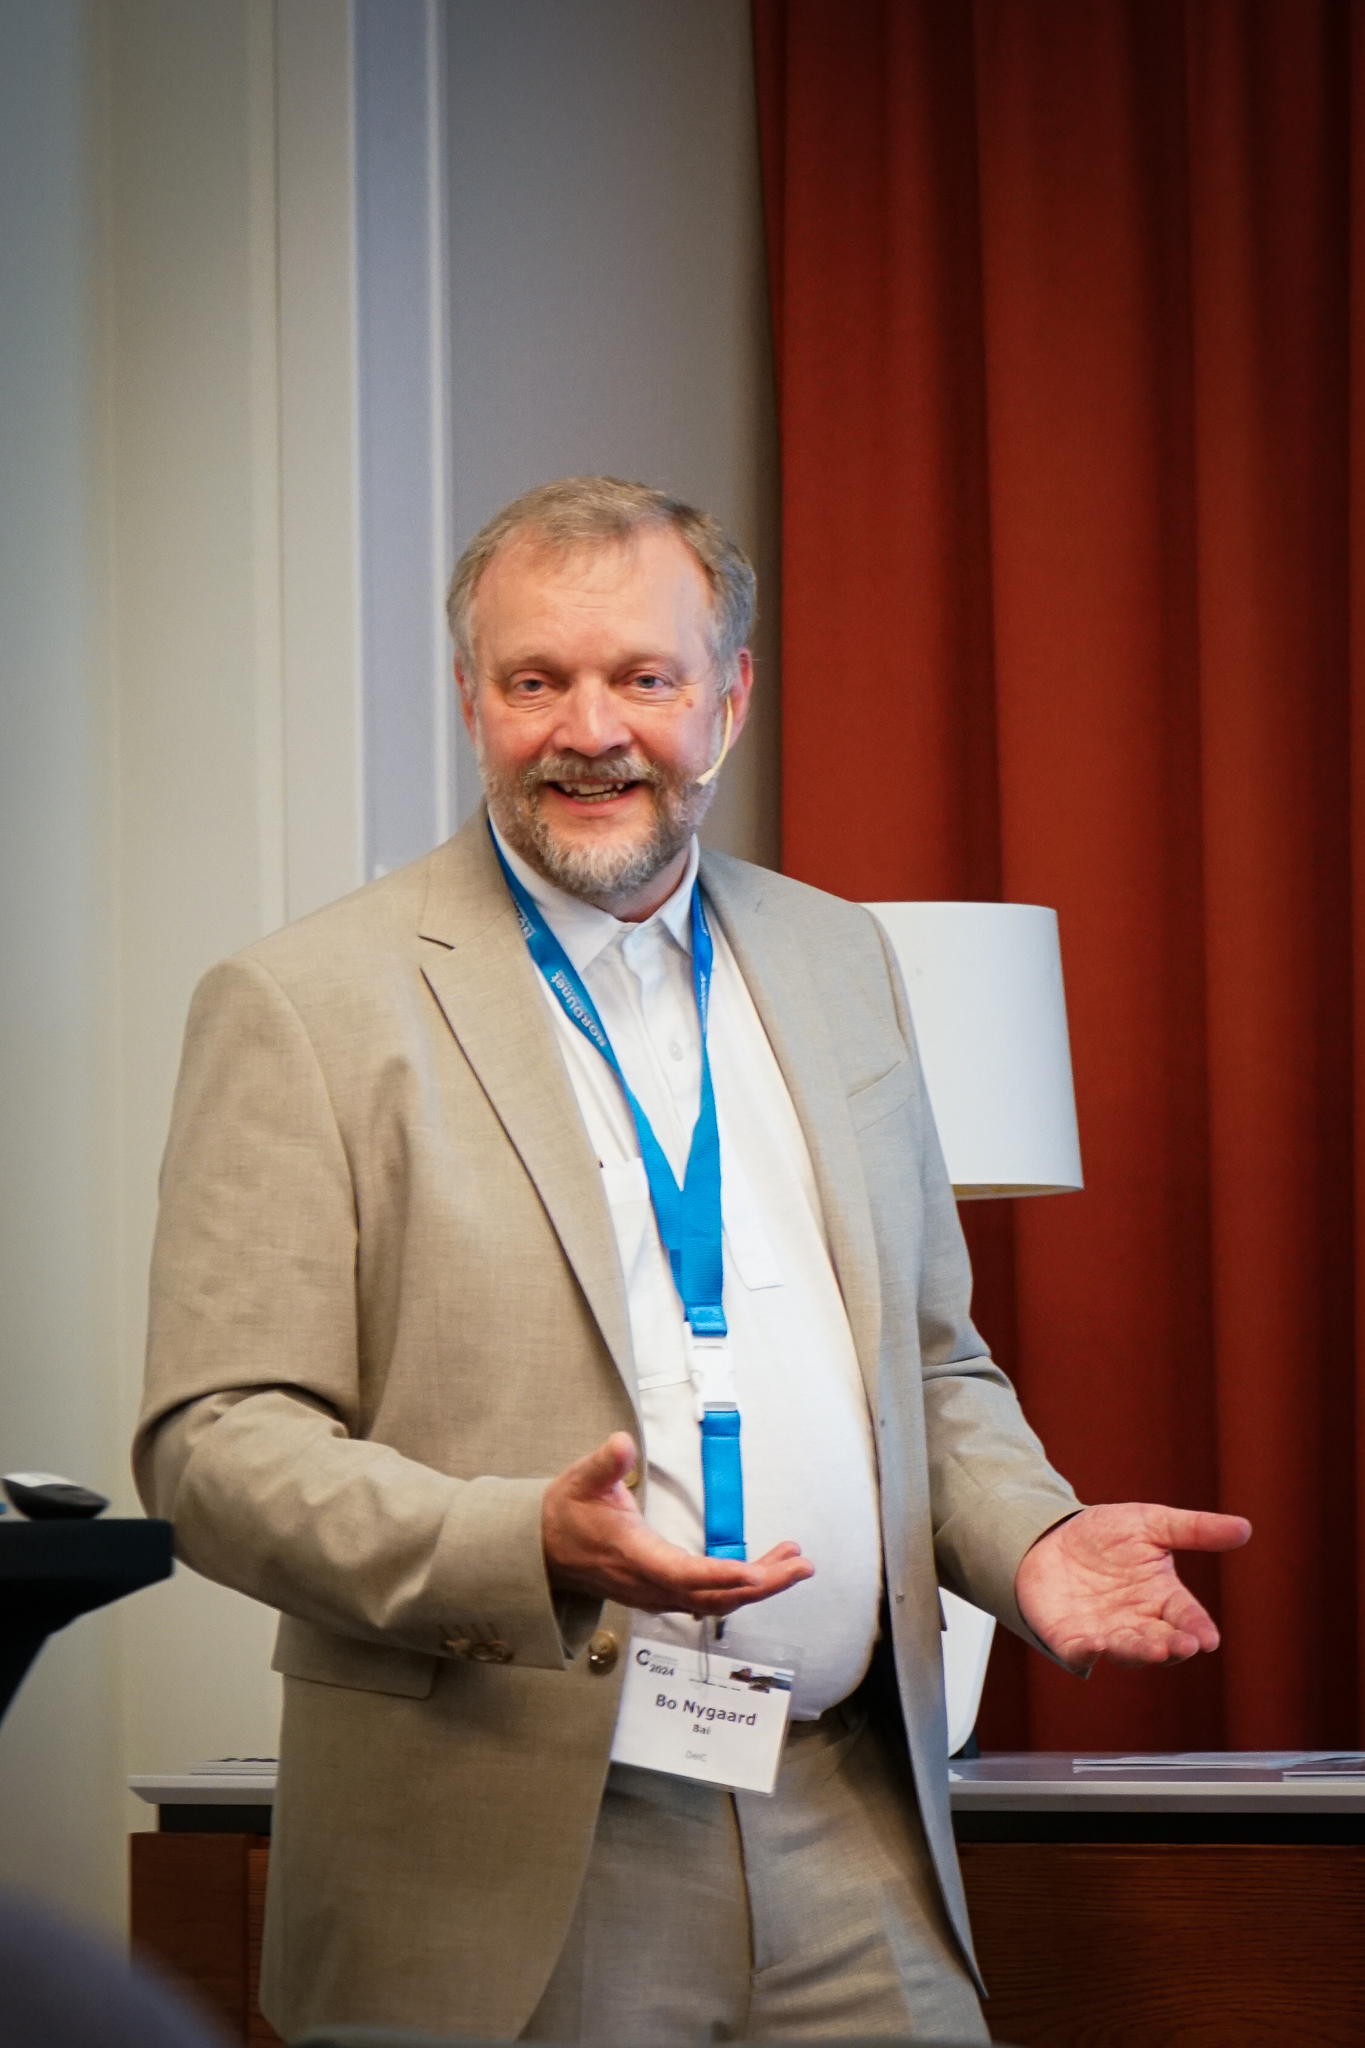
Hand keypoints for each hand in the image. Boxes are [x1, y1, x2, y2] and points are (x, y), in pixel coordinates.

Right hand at [542, 1432, 814, 1616]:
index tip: (757, 1571)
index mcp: (634, 1555)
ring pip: (716, 1601)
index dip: (722, 1575)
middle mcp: (650, 1583)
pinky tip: (763, 1572)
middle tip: (800, 1565)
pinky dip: (741, 1588)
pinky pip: (708, 1599)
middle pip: (714, 1595)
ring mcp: (657, 1593)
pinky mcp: (662, 1593)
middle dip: (762, 1583)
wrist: (544, 1550)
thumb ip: (605, 1463)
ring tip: (794, 1563)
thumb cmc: (566, 1515)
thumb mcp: (580, 1480)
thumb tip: (621, 1444)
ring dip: (758, 1586)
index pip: (684, 1573)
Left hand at [1015, 1502, 1251, 1675]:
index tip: (1209, 1639)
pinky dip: (1089, 1652)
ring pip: (1128, 1652)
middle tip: (1183, 1645)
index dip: (1198, 1629)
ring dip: (1140, 1652)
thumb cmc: (1105, 1535)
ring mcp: (1106, 1634)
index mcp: (1163, 1598)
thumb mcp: (1151, 1523)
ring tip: (1154, 1649)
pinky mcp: (1071, 1639)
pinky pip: (1081, 1652)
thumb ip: (1195, 1529)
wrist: (1048, 1538)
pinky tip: (1096, 1644)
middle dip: (1173, 1646)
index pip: (1187, 1618)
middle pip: (1162, 1642)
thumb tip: (1246, 1528)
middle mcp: (1139, 1623)